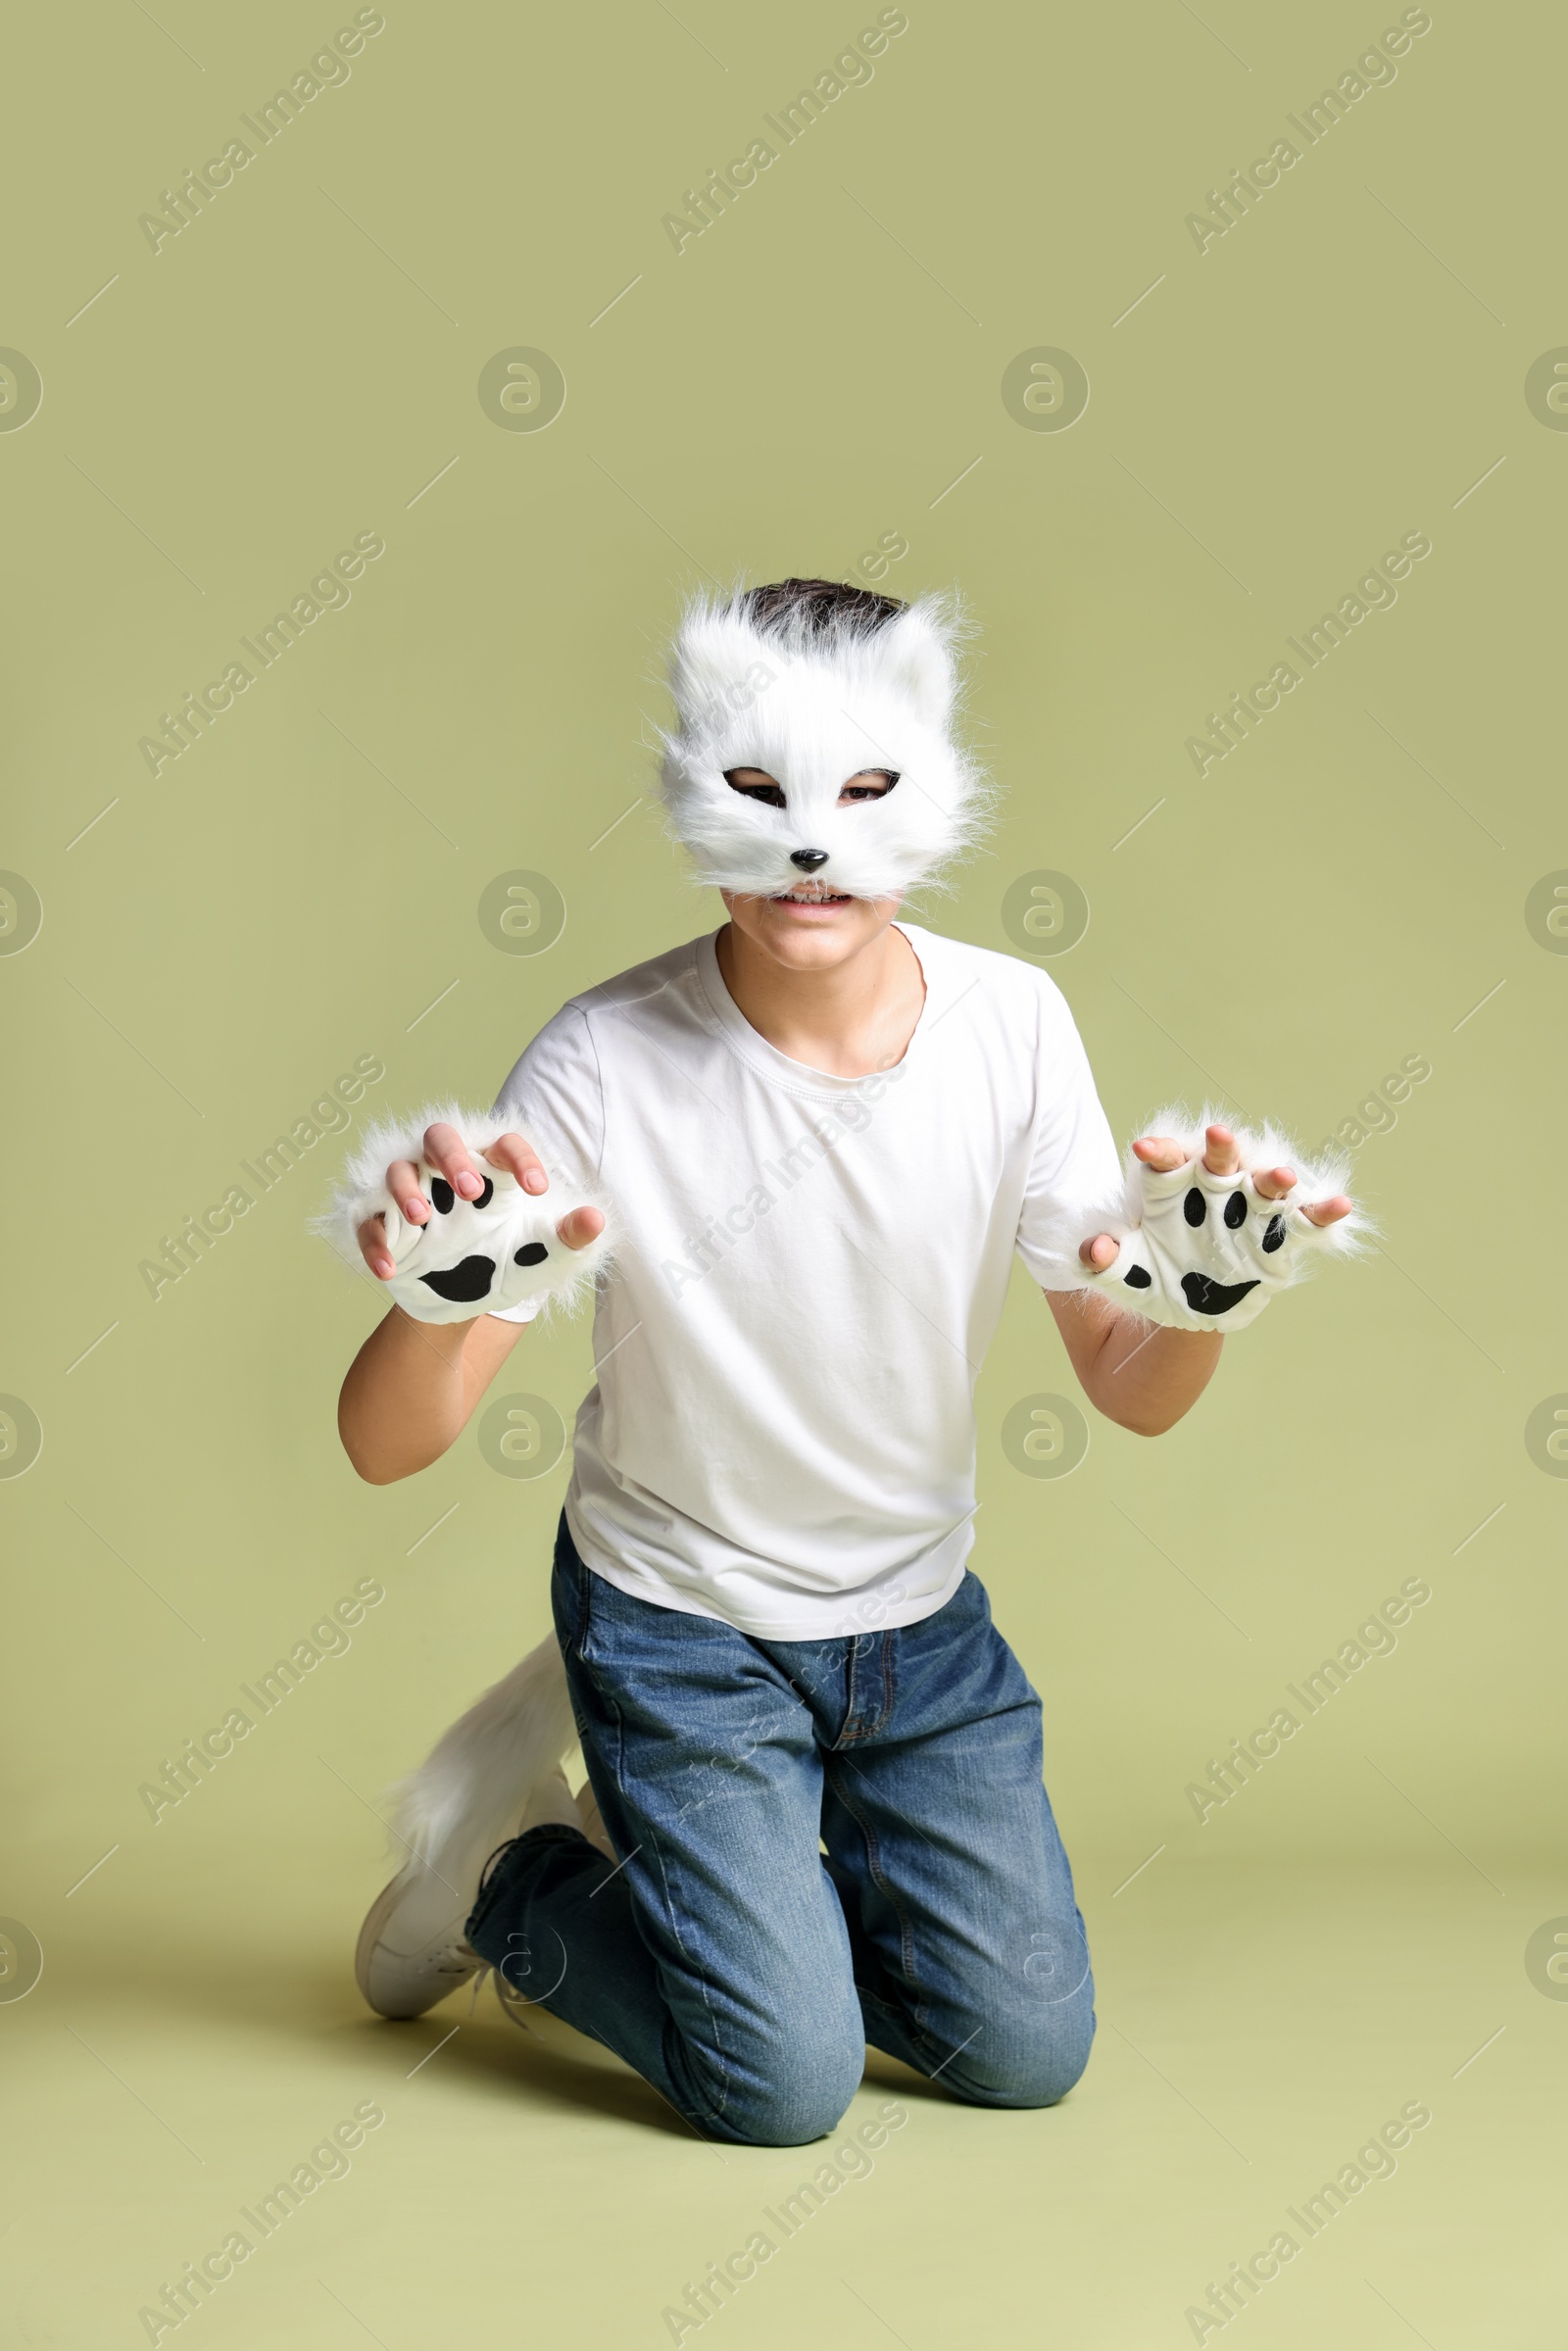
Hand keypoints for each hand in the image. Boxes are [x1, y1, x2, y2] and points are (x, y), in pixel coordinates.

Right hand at [356, 1121, 605, 1282]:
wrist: (463, 1304)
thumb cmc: (506, 1262)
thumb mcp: (542, 1254)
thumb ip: (569, 1237)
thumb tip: (597, 1221)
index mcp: (491, 1170)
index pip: (505, 1144)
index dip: (520, 1158)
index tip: (538, 1189)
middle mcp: (446, 1172)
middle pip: (441, 1138)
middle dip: (453, 1158)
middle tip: (472, 1191)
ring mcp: (410, 1195)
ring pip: (399, 1171)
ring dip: (406, 1190)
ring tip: (422, 1219)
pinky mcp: (381, 1223)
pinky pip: (369, 1222)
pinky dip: (376, 1242)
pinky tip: (389, 1269)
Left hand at [1079, 1124, 1352, 1269]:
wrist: (1185, 1307)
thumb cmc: (1152, 1274)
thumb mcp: (1123, 1271)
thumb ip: (1104, 1259)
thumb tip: (1094, 1249)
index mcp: (1172, 1187)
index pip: (1166, 1158)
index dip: (1159, 1151)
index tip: (1143, 1150)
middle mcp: (1214, 1189)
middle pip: (1219, 1159)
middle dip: (1221, 1147)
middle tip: (1216, 1136)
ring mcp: (1250, 1211)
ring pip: (1265, 1184)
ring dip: (1274, 1177)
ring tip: (1280, 1176)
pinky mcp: (1278, 1237)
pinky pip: (1303, 1221)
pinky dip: (1322, 1212)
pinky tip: (1339, 1206)